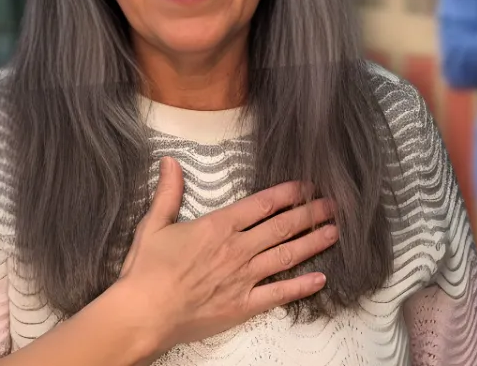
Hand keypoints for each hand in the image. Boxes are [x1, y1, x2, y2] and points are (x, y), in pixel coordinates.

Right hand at [118, 157, 337, 354]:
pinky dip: (301, 287)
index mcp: (219, 227)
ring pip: (287, 255)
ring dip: (313, 242)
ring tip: (335, 232)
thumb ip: (169, 192)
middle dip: (311, 214)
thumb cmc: (145, 272)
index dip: (289, 194)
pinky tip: (320, 279)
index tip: (308, 186)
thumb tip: (171, 161)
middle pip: (283, 226)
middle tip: (334, 205)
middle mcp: (238, 249)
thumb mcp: (153, 225)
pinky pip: (279, 294)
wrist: (141, 315)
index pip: (264, 204)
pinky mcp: (243, 305)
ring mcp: (243, 278)